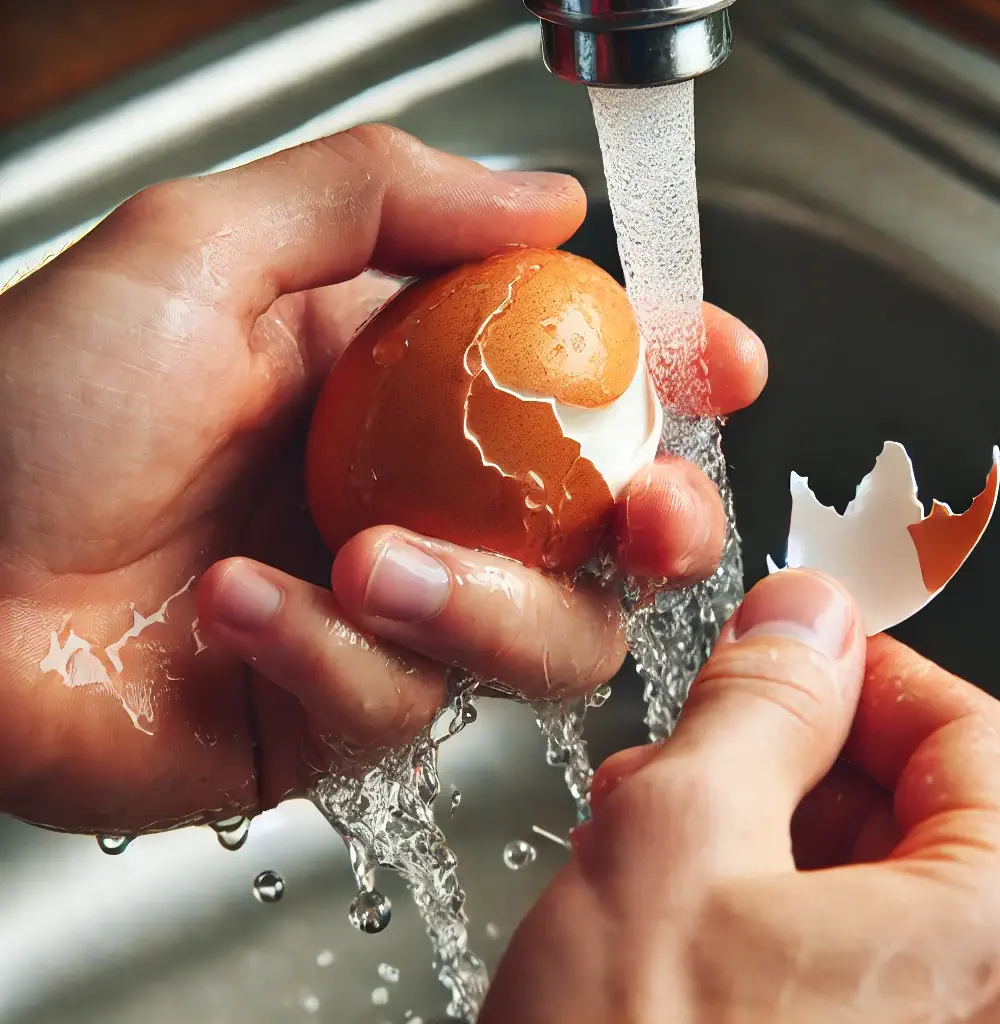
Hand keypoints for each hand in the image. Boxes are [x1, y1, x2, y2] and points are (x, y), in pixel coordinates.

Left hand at [0, 125, 765, 835]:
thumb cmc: (29, 412)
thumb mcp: (200, 250)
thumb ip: (378, 197)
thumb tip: (545, 202)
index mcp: (399, 386)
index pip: (572, 376)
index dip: (664, 371)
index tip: (720, 363)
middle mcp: (416, 500)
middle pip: (600, 530)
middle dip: (657, 524)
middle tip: (651, 511)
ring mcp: (387, 614)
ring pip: (537, 639)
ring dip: (480, 603)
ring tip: (365, 558)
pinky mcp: (338, 713)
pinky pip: (401, 704)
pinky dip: (328, 650)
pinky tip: (236, 607)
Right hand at [483, 570, 999, 1023]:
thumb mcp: (679, 833)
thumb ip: (759, 701)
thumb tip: (803, 614)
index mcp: (998, 941)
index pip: (978, 737)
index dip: (866, 673)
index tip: (785, 648)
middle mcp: (987, 1004)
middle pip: (922, 810)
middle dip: (789, 755)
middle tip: (696, 743)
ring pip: (867, 879)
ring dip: (754, 822)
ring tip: (652, 819)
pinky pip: (835, 951)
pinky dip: (752, 898)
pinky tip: (667, 893)